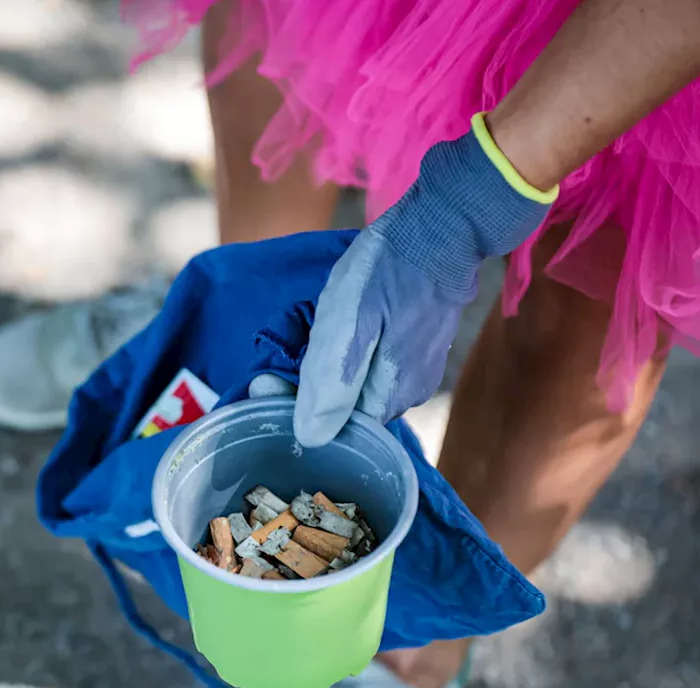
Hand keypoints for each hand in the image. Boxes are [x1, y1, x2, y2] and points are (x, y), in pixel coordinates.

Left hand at [293, 114, 556, 447]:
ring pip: (356, 382)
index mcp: (387, 398)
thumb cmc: (389, 271)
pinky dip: (349, 346)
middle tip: (286, 344)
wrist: (444, 225)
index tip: (268, 376)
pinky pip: (371, 360)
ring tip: (311, 327)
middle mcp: (406, 394)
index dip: (296, 405)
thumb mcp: (348, 326)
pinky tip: (340, 321)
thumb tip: (310, 439)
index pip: (331, 428)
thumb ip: (331, 386)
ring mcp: (415, 370)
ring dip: (326, 362)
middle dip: (308, 382)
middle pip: (344, 406)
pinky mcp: (416, 345)